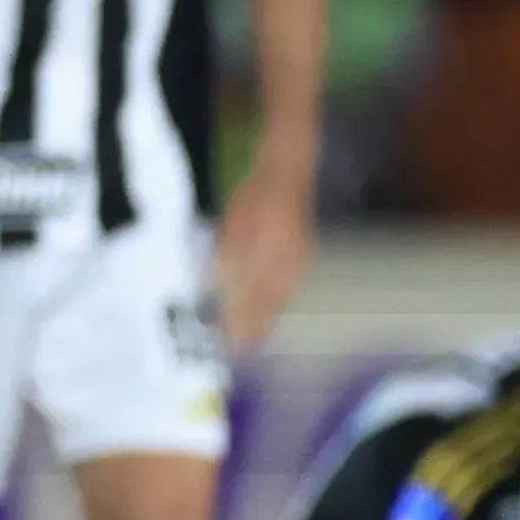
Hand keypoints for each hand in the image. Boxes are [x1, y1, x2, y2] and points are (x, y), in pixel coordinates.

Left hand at [213, 156, 312, 352]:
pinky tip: (270, 303)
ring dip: (268, 316)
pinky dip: (278, 300)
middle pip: (271, 305)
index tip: (228, 342)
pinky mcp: (303, 254)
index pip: (254, 301)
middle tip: (241, 347)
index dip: (240, 323)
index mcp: (271, 260)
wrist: (287, 172)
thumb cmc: (254, 196)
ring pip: (282, 297)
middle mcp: (289, 266)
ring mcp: (300, 261)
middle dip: (256, 326)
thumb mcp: (233, 225)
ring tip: (255, 333)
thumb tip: (216, 286)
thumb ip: (227, 258)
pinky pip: (290, 285)